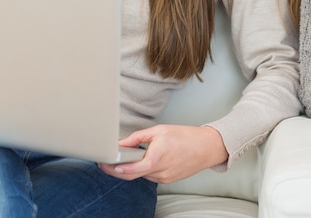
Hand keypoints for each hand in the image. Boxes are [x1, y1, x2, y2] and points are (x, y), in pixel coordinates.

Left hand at [99, 124, 227, 182]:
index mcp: (157, 157)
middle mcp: (160, 171)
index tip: (105, 164)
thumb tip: (122, 143)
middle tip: (105, 163)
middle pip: (133, 175)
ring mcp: (164, 178)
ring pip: (141, 176)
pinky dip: (142, 170)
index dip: (116, 169)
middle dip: (117, 170)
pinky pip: (150, 176)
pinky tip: (140, 161)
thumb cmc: (185, 137)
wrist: (206, 148)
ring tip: (122, 159)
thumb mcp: (159, 131)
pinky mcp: (168, 180)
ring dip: (131, 169)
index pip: (132, 169)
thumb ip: (138, 138)